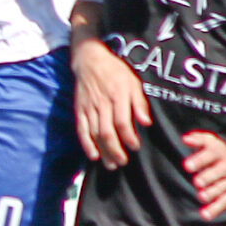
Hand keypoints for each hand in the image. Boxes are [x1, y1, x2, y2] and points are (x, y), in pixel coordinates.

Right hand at [72, 37, 149, 168]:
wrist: (89, 60)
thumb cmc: (115, 72)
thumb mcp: (133, 82)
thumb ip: (139, 103)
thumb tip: (146, 122)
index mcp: (117, 96)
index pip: (122, 122)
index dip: (129, 138)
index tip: (135, 147)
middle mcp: (102, 103)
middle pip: (107, 132)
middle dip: (115, 150)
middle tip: (122, 162)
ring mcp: (88, 108)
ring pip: (95, 134)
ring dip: (103, 151)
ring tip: (111, 165)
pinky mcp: (79, 110)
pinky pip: (82, 129)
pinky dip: (86, 144)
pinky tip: (93, 155)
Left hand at [183, 131, 225, 219]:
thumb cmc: (222, 154)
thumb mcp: (213, 143)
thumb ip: (198, 140)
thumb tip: (185, 139)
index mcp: (221, 153)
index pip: (211, 154)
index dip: (200, 160)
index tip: (188, 166)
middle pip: (217, 172)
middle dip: (208, 177)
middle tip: (198, 181)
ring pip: (221, 188)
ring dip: (211, 193)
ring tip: (202, 195)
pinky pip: (224, 202)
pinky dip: (215, 209)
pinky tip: (205, 215)